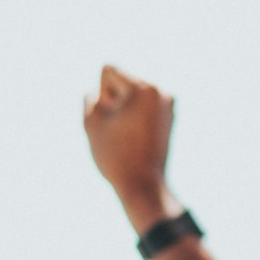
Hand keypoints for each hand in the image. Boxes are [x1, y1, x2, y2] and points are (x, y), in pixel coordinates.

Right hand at [84, 66, 176, 222]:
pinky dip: (134, 119)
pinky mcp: (170, 119)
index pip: (109, 71)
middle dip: (114, 102)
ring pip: (131, 97)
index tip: (112, 119)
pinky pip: (142, 109)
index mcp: (145, 88)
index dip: (102, 96)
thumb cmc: (116, 156)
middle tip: (119, 132)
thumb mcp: (91, 123)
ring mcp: (169, 105)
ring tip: (127, 137)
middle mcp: (161, 91)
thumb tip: (100, 94)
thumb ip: (90, 99)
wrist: (144, 187)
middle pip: (122, 82)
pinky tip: (135, 139)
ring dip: (123, 111)